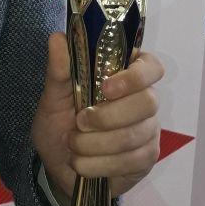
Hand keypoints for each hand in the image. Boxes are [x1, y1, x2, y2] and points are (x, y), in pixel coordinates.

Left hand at [32, 33, 162, 203]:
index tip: (106, 87)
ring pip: (135, 135)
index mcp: (124, 77)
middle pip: (147, 102)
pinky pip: (131, 161)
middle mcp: (143, 101)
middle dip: (107, 116)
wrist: (58, 167)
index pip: (151, 66)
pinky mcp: (146, 158)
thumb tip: (58, 38)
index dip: (135, 76)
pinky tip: (82, 163)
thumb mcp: (53, 99)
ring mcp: (148, 130)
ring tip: (73, 144)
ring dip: (95, 144)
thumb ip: (59, 71)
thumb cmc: (59, 126)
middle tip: (80, 122)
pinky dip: (99, 164)